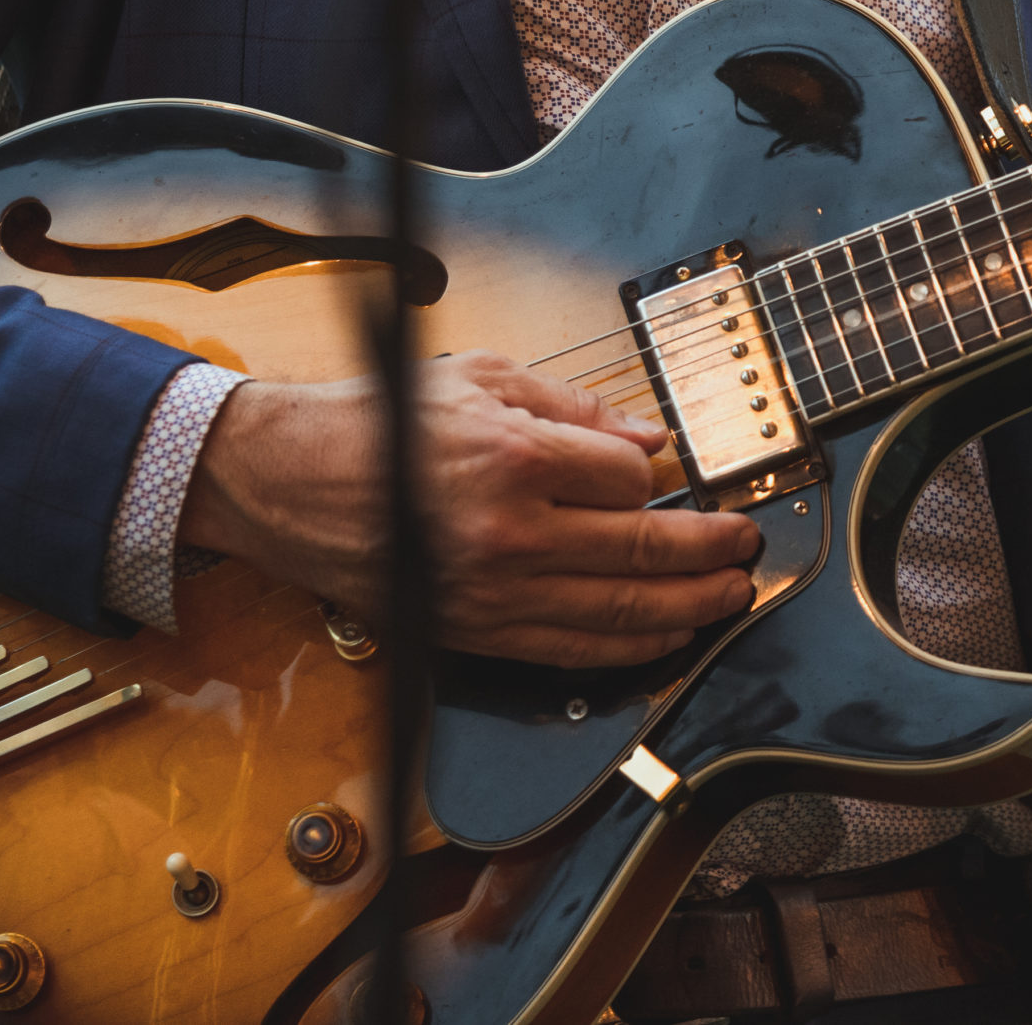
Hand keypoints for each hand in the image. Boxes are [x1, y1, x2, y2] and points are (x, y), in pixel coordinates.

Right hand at [179, 351, 759, 666]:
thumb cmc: (377, 422)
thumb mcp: (480, 380)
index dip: (658, 476)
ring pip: (616, 613)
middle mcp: (509, 533)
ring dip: (687, 609)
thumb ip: (573, 407)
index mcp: (514, 459)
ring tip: (730, 596)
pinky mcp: (471, 632)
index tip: (668, 472)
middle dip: (709, 553)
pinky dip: (627, 648)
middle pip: (640, 551)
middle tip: (748, 548)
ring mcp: (491, 592)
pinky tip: (665, 635)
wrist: (283, 481)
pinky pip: (569, 651)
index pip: (630, 480)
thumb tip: (646, 438)